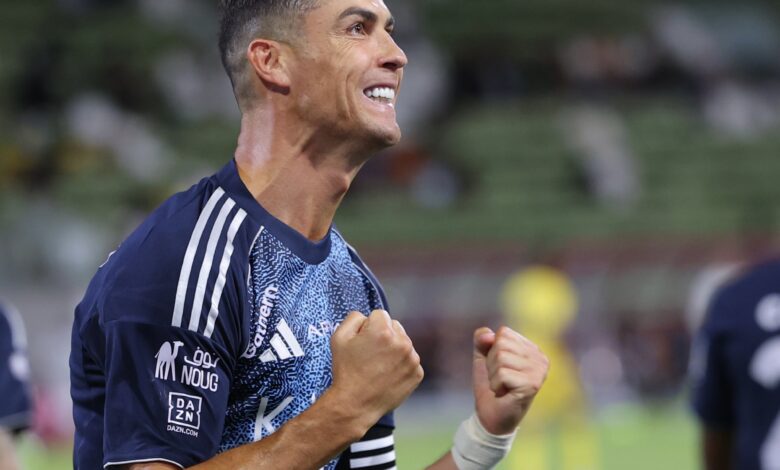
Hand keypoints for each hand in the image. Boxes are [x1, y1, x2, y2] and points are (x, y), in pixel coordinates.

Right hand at [329, 310, 423, 425]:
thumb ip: (354, 318)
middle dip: (384, 335)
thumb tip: (368, 317)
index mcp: (383, 331)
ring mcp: (412, 359)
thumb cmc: (346, 370)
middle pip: (395, 327)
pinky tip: (387, 375)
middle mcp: (402, 342)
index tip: (363, 342)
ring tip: (378, 366)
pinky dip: (401, 366)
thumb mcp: (339, 337)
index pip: (380, 315)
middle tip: (371, 355)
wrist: (355, 404)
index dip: (368, 327)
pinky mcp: (417, 373)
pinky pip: (410, 360)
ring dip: (394, 350)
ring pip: (404, 343)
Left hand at [472, 326, 548, 434]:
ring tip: (501, 386)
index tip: (499, 367)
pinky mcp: (532, 385)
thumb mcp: (483, 357)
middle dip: (491, 363)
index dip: (492, 349)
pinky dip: (495, 384)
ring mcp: (538, 371)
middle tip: (499, 379)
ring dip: (493, 375)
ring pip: (501, 358)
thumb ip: (482, 340)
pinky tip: (503, 393)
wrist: (491, 416)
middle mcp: (540, 358)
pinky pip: (502, 373)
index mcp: (532, 349)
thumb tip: (489, 335)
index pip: (504, 333)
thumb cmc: (490, 385)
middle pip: (501, 344)